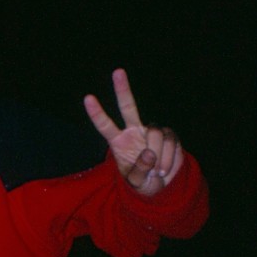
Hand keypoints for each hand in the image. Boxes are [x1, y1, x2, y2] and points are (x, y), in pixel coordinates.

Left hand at [83, 68, 183, 196]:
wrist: (162, 185)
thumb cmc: (142, 182)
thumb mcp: (136, 182)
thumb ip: (139, 170)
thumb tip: (149, 153)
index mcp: (118, 141)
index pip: (105, 125)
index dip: (97, 113)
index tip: (88, 98)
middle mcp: (133, 131)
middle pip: (127, 107)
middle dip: (123, 89)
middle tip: (117, 71)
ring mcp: (151, 131)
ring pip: (154, 132)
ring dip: (157, 154)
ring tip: (156, 171)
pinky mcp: (169, 135)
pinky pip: (169, 141)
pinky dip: (168, 158)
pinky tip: (164, 168)